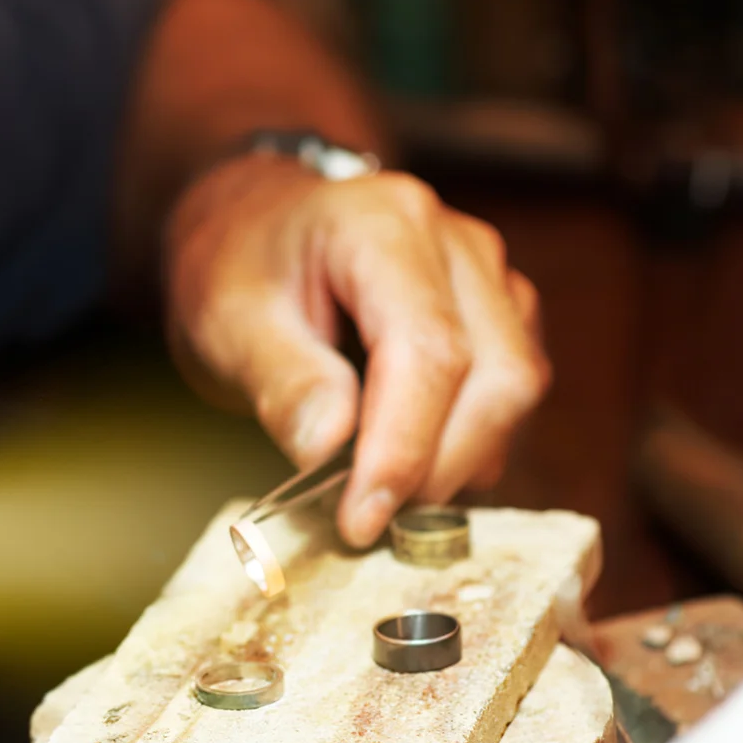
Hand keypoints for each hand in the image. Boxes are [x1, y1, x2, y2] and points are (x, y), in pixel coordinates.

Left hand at [166, 154, 550, 546]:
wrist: (254, 229)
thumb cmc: (237, 267)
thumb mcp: (227, 321)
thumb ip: (280, 378)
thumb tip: (329, 447)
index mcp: (382, 225)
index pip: (426, 349)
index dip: (404, 446)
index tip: (361, 518)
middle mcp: (454, 241)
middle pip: (495, 373)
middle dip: (438, 465)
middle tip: (367, 518)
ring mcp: (486, 274)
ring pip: (515, 386)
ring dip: (459, 459)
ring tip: (380, 492)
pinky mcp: (498, 311)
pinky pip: (511, 391)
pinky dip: (469, 443)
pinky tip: (408, 464)